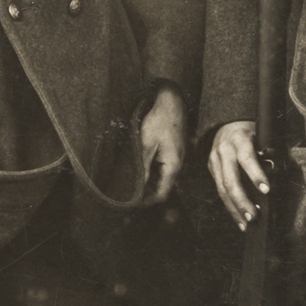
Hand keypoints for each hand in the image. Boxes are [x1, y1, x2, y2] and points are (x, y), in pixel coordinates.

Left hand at [139, 85, 188, 204]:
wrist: (172, 101)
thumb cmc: (160, 120)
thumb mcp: (147, 144)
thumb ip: (143, 167)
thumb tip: (138, 187)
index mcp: (173, 166)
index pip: (161, 194)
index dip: (146, 202)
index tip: (130, 204)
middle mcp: (177, 166)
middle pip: (162, 189)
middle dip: (145, 195)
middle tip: (127, 196)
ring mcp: (176, 159)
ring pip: (161, 180)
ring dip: (147, 185)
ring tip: (130, 185)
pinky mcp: (172, 153)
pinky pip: (162, 170)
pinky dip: (151, 174)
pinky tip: (139, 171)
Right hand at [209, 119, 268, 229]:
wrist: (228, 124)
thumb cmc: (252, 133)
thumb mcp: (262, 137)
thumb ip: (269, 155)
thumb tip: (279, 174)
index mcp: (239, 139)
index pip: (247, 158)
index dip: (256, 174)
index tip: (266, 190)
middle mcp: (223, 150)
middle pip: (230, 179)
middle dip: (242, 200)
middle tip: (254, 216)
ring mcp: (214, 160)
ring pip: (222, 189)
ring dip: (235, 209)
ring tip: (247, 224)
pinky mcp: (211, 169)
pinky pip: (219, 191)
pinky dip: (230, 207)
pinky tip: (239, 220)